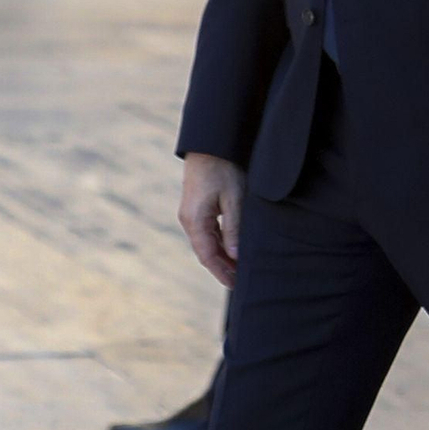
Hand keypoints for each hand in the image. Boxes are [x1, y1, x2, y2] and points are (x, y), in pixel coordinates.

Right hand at [179, 153, 244, 287]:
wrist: (210, 145)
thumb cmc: (222, 169)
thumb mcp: (233, 200)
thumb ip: (233, 229)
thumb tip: (235, 256)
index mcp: (194, 220)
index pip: (208, 256)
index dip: (222, 272)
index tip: (234, 285)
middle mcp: (189, 220)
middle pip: (206, 252)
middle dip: (222, 268)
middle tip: (239, 282)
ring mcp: (192, 214)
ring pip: (207, 243)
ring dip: (222, 257)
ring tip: (238, 269)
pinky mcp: (197, 208)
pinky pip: (208, 232)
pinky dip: (220, 244)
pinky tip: (232, 249)